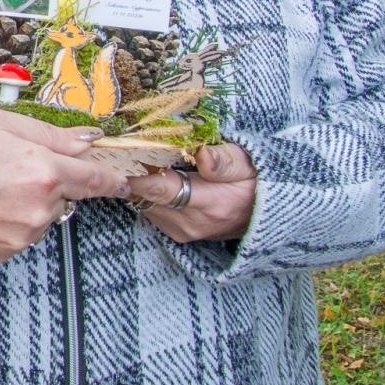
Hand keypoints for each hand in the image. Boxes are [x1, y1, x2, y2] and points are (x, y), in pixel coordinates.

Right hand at [0, 108, 131, 264]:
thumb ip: (51, 134)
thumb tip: (91, 141)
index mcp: (42, 170)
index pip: (96, 179)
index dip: (112, 177)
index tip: (122, 178)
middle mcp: (37, 209)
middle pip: (66, 196)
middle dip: (50, 182)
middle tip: (11, 166)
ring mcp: (19, 237)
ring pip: (42, 218)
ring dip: (29, 203)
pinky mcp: (0, 255)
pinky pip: (20, 237)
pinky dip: (9, 223)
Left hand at [128, 142, 256, 241]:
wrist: (264, 215)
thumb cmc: (254, 182)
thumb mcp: (246, 164)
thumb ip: (224, 160)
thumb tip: (203, 155)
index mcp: (210, 204)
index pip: (161, 190)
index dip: (136, 173)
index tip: (120, 156)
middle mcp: (191, 223)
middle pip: (145, 196)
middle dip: (134, 172)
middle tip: (132, 149)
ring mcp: (183, 232)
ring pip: (144, 203)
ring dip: (141, 183)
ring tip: (149, 162)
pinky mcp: (177, 235)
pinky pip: (151, 211)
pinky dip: (149, 194)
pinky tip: (159, 179)